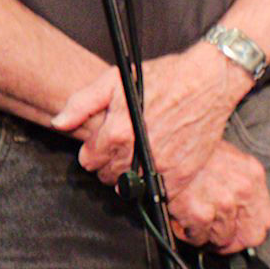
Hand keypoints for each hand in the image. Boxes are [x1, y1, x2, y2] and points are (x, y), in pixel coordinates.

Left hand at [53, 41, 254, 186]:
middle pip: (109, 177)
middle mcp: (139, 153)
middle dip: (110, 164)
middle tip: (122, 148)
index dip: (93, 151)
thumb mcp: (116, 79)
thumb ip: (82, 103)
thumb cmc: (165, 76)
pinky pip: (160, 192)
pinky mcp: (184, 173)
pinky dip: (157, 182)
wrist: (209, 80)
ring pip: (133, 187)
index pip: (89, 161)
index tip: (103, 144)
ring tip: (141, 155)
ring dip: (133, 175)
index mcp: (118, 132)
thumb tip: (59, 123)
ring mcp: (163, 165)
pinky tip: (160, 163)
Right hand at [165, 139, 269, 252]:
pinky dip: (190, 235)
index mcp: (253, 176)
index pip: (265, 220)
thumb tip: (241, 212)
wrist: (173, 145)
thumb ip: (241, 186)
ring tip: (196, 222)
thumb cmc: (198, 152)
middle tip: (219, 237)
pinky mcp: (201, 215)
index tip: (239, 231)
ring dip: (208, 235)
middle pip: (252, 236)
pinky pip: (200, 239)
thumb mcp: (232, 161)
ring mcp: (223, 204)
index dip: (250, 230)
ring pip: (223, 240)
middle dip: (234, 241)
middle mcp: (242, 191)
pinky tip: (184, 221)